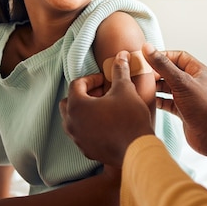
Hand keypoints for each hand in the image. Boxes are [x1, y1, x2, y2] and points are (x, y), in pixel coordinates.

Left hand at [60, 51, 154, 166]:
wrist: (137, 148)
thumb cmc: (129, 117)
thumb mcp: (125, 89)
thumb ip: (119, 71)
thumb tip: (121, 55)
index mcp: (77, 105)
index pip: (77, 84)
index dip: (92, 78)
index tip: (105, 79)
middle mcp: (71, 123)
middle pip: (69, 102)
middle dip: (84, 94)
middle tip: (102, 93)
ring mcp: (77, 138)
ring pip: (73, 119)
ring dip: (85, 110)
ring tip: (104, 108)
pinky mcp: (86, 150)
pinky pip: (82, 133)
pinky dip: (90, 126)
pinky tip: (107, 124)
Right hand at [142, 43, 206, 160]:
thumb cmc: (203, 108)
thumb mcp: (182, 83)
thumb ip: (163, 66)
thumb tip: (147, 48)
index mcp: (198, 71)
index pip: (178, 56)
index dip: (162, 55)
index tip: (146, 58)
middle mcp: (193, 83)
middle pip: (171, 71)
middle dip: (156, 72)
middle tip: (140, 74)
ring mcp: (188, 97)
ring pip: (168, 87)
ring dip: (155, 87)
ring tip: (141, 86)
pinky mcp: (183, 111)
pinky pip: (167, 102)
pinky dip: (158, 101)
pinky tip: (147, 100)